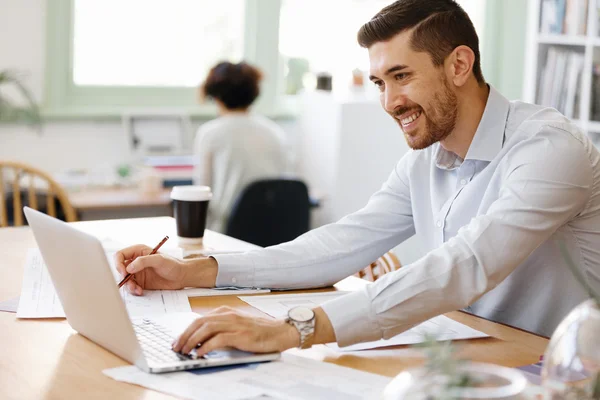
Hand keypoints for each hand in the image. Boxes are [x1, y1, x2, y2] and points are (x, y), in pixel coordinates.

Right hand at [114, 244, 187, 294]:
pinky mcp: (141, 282)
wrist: (181, 276)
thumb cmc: (173, 264)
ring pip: (125, 280)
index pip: (120, 255)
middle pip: (120, 269)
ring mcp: (138, 273)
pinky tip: (140, 291)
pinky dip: (134, 290)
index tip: (125, 272)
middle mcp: (136, 262)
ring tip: (137, 289)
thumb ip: (143, 261)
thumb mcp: (159, 260)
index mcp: (138, 252)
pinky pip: (131, 287)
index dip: (118, 264)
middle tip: (131, 284)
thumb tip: (128, 268)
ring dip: (128, 286)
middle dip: (123, 277)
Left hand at [172, 306, 298, 355]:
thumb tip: (200, 340)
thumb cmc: (259, 331)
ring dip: (192, 340)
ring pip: (206, 328)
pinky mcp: (240, 334)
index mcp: (226, 312)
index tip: (177, 341)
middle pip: (199, 322)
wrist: (280, 332)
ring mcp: (235, 324)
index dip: (186, 330)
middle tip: (176, 347)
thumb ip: (221, 329)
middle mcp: (228, 315)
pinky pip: (218, 339)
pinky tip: (200, 353)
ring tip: (184, 351)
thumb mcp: (237, 326)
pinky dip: (206, 346)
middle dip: (184, 335)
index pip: (199, 319)